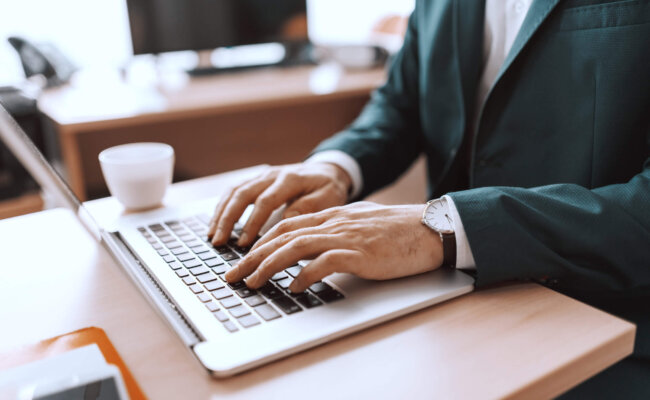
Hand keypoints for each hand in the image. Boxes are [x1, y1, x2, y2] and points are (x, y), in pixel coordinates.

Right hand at [208, 162, 351, 246]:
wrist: (329, 171)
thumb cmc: (329, 188)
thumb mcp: (329, 197)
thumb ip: (309, 207)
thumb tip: (286, 220)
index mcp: (290, 179)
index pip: (265, 200)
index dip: (252, 222)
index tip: (244, 243)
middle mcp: (272, 174)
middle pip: (243, 193)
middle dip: (228, 219)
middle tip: (218, 241)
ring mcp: (263, 176)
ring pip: (234, 191)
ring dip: (221, 214)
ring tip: (212, 236)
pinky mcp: (258, 180)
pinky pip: (235, 191)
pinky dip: (223, 207)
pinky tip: (217, 224)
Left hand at [224, 202, 443, 291]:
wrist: (430, 228)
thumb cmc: (398, 231)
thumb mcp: (360, 225)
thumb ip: (336, 233)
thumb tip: (316, 251)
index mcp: (332, 216)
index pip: (285, 226)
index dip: (260, 242)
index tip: (242, 259)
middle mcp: (333, 222)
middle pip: (281, 236)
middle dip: (251, 256)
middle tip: (232, 275)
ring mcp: (345, 236)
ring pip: (295, 246)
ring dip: (268, 265)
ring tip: (252, 282)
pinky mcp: (359, 253)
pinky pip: (323, 263)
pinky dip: (304, 275)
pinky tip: (294, 288)